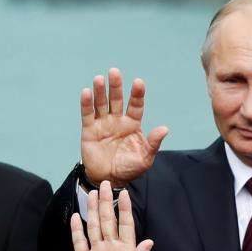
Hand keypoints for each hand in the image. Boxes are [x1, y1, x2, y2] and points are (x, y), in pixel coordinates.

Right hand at [71, 182, 153, 250]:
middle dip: (107, 202)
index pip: (126, 225)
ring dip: (93, 211)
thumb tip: (148, 242)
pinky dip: (77, 230)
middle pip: (108, 221)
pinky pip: (79, 243)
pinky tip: (76, 217)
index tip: (125, 192)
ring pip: (94, 227)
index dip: (125, 209)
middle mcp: (112, 249)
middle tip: (104, 184)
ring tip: (91, 194)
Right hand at [80, 68, 167, 187]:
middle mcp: (118, 120)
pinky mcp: (89, 129)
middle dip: (116, 86)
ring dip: (100, 91)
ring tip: (99, 79)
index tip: (138, 82)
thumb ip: (153, 143)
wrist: (108, 179)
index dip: (137, 94)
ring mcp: (103, 123)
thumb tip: (165, 128)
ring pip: (101, 103)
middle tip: (114, 72)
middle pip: (117, 99)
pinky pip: (88, 114)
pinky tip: (86, 93)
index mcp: (133, 124)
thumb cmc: (129, 168)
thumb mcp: (145, 158)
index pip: (136, 105)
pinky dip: (86, 103)